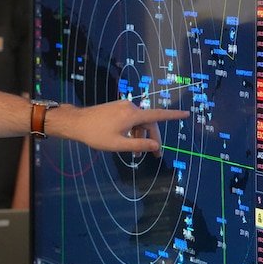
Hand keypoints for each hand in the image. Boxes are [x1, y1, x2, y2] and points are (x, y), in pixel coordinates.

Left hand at [51, 99, 188, 154]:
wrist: (76, 123)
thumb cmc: (96, 135)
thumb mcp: (119, 144)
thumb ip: (139, 145)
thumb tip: (156, 147)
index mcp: (132, 115)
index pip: (158, 115)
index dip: (173, 115)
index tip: (186, 114)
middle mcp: (130, 107)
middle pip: (148, 123)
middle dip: (152, 140)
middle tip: (154, 157)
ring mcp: (122, 106)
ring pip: (139, 123)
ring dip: (140, 137)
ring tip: (136, 155)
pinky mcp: (116, 108)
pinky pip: (130, 120)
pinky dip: (132, 131)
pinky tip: (128, 143)